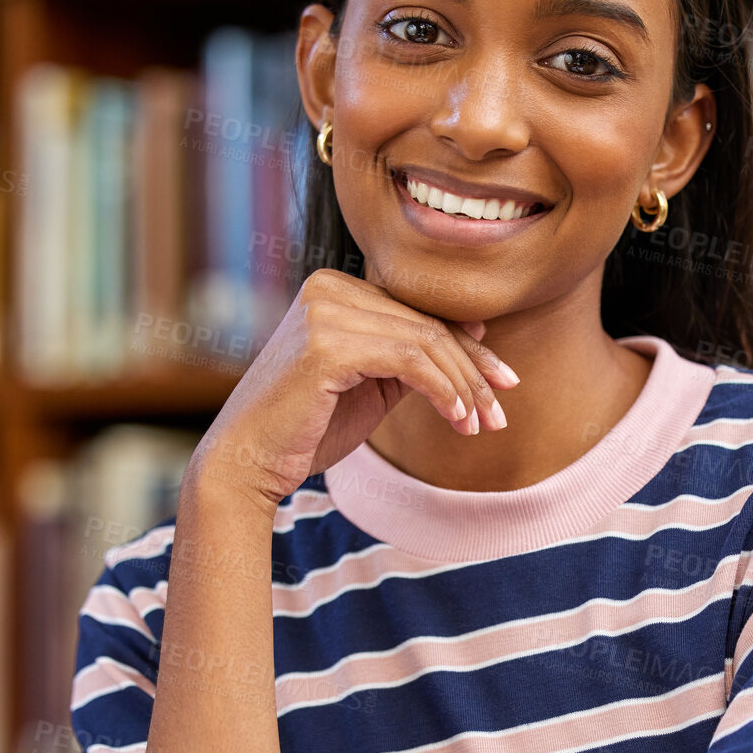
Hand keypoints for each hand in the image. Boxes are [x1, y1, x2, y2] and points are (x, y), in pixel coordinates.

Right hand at [187, 267, 520, 509]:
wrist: (247, 464)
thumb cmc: (306, 431)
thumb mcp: (371, 387)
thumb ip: (413, 358)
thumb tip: (476, 331)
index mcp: (335, 289)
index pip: (418, 315)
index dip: (469, 350)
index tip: (505, 384)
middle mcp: (327, 288)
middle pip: (426, 326)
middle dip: (473, 372)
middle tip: (501, 415)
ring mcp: (324, 310)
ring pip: (424, 342)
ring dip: (463, 388)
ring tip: (481, 426)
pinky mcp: (327, 343)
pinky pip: (408, 360)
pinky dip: (442, 390)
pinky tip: (458, 420)